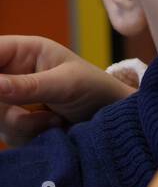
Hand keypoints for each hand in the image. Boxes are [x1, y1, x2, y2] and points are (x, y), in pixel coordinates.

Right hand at [0, 35, 135, 146]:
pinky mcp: (15, 124)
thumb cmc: (97, 89)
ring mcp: (10, 100)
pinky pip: (7, 134)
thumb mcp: (66, 84)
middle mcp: (11, 74)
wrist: (116, 122)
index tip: (0, 92)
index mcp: (23, 51)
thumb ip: (28, 86)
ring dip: (23, 124)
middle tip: (27, 113)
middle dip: (6, 107)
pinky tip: (55, 127)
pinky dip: (30, 135)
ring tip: (55, 119)